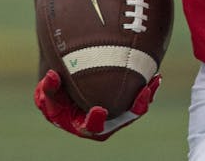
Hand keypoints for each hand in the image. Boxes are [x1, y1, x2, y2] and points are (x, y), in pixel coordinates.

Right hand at [34, 69, 160, 140]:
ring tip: (152, 82)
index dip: (96, 122)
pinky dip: (147, 88)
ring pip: (134, 109)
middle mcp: (103, 122)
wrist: (72, 83)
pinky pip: (139, 98)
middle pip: (121, 119)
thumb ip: (49, 88)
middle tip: (144, 93)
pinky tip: (155, 76)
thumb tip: (51, 75)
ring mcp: (117, 112)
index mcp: (83, 125)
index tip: (99, 110)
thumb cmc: (58, 92)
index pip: (91, 128)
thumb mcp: (48, 93)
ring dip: (145, 98)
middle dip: (134, 108)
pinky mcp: (126, 102)